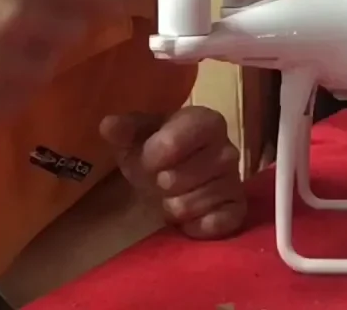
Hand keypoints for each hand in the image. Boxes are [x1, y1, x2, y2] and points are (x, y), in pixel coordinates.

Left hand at [99, 107, 246, 238]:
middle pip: (186, 175)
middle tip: (160, 182)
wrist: (167, 178)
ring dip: (176, 207)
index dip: (155, 154)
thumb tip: (108, 126)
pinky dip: (196, 226)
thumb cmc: (153, 152)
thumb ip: (124, 129)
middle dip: (164, 185)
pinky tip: (189, 218)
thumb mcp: (133, 137)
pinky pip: (218, 223)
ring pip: (198, 201)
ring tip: (172, 199)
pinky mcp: (238, 209)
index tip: (147, 161)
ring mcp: (235, 180)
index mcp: (205, 121)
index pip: (178, 139)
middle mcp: (227, 148)